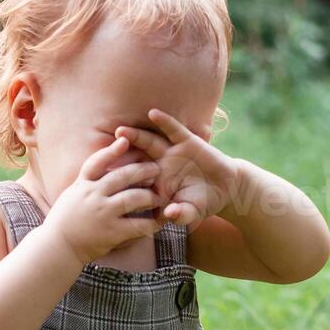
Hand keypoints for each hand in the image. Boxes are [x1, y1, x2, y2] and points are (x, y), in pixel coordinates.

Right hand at [42, 136, 166, 264]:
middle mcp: (92, 196)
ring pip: (134, 198)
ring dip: (150, 196)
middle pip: (122, 176)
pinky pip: (137, 225)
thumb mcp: (71, 195)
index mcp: (82, 185)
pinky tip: (158, 223)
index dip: (111, 150)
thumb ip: (86, 181)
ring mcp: (102, 213)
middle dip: (142, 170)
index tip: (124, 139)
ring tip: (158, 198)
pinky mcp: (111, 232)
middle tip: (157, 169)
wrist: (57, 248)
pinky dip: (150, 223)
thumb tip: (100, 166)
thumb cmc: (65, 221)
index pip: (96, 162)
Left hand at [115, 108, 243, 227]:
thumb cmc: (203, 203)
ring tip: (121, 131)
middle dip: (121, 155)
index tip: (103, 179)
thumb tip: (170, 214)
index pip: (135, 180)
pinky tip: (153, 114)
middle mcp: (159, 165)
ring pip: (149, 142)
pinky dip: (164, 122)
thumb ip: (181, 215)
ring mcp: (170, 152)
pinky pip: (173, 130)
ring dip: (135, 136)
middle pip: (135, 158)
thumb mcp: (191, 213)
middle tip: (104, 152)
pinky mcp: (186, 141)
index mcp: (155, 184)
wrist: (226, 188)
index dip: (120, 178)